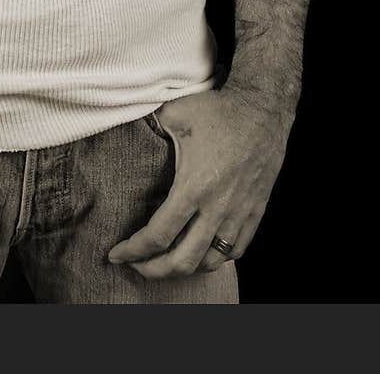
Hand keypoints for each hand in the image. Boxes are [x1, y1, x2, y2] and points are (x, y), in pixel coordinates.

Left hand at [107, 86, 294, 276]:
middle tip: (137, 266)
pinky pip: (235, 250)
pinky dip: (214, 259)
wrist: (263, 108)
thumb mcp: (175, 113)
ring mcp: (239, 213)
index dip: (134, 251)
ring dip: (184, 269)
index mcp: (194, 186)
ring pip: (210, 262)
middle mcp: (217, 207)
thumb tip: (123, 123)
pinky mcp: (255, 212)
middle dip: (154, 270)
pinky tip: (201, 253)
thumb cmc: (217, 109)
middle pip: (183, 261)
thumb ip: (148, 126)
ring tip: (166, 263)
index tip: (116, 254)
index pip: (158, 235)